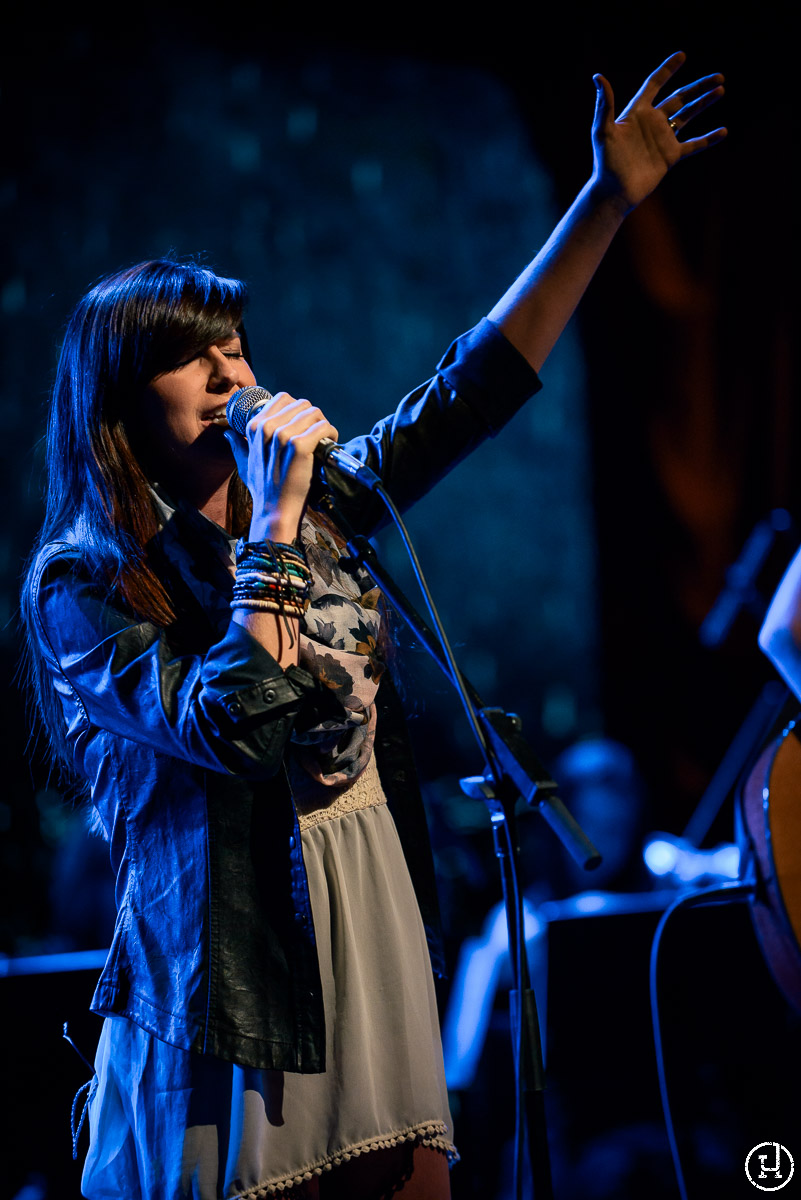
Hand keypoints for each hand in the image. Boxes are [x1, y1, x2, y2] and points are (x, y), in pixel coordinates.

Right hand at [224, 392, 337, 542]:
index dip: (297, 409)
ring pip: (314, 413)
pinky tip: (329, 443)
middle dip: (312, 417)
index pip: (283, 399)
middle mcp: (267, 427)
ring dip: (323, 425)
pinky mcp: (300, 446)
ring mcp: (283, 436)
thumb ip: (238, 445)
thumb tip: (228, 434)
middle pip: (302, 404)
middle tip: (316, 433)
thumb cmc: (262, 489)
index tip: (303, 425)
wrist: (274, 510)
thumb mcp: (243, 464)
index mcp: (255, 427)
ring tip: (323, 439)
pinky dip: (331, 433)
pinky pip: (323, 427)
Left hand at [591, 51, 726, 211]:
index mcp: (637, 112)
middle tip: (718, 77)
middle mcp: (652, 122)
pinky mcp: (670, 156)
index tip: (682, 56)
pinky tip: (723, 132)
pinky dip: (708, 139)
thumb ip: (604, 104)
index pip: (654, 84)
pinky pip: (693, 145)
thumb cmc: (606, 162)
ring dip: (704, 103)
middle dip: (698, 87)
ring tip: (720, 90)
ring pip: (688, 116)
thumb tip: (598, 76)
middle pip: (679, 98)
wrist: (614, 192)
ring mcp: (663, 138)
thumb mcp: (603, 131)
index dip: (667, 70)